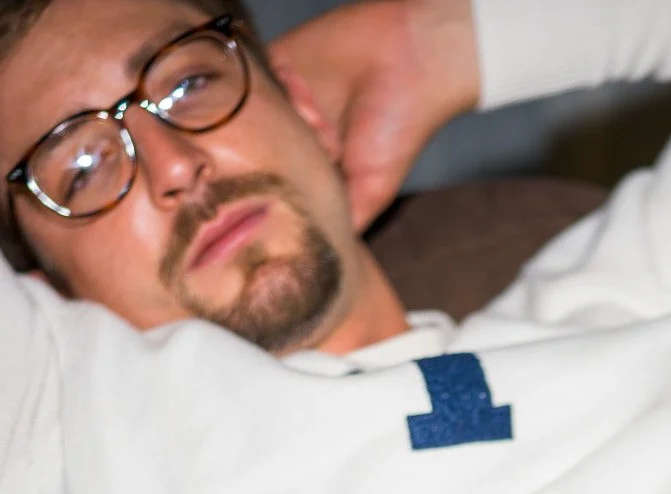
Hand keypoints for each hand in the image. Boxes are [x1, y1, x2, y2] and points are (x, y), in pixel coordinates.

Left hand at [270, 0, 480, 230]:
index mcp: (320, 164)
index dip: (285, 190)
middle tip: (322, 154)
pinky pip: (260, 83)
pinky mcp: (279, 65)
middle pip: (265, 152)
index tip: (291, 195)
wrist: (410, 63)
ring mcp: (287, 100)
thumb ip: (344, 222)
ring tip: (323, 123)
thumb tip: (320, 253)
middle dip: (285, 158)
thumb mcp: (372, 193)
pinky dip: (284, 93)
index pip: (285, 183)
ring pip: (261, 120)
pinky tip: (311, 95)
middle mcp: (300, 134)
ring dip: (291, 125)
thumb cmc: (399, 130)